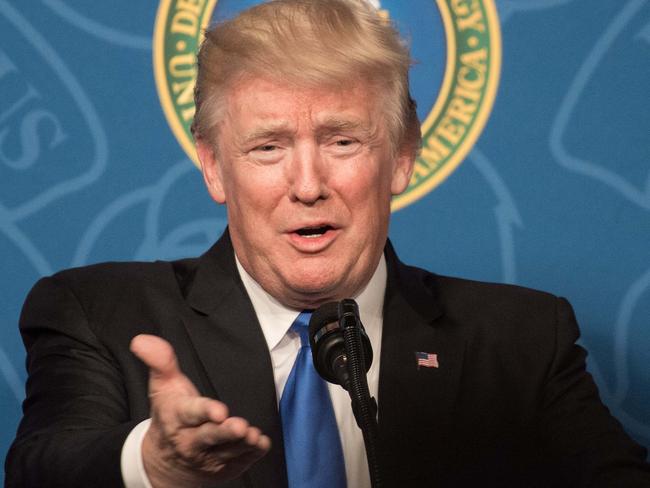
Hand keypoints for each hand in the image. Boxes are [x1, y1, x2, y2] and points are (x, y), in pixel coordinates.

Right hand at [130, 334, 270, 487]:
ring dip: (242, 444)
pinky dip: (252, 454)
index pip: (191, 413)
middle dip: (225, 432)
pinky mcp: (224, 468)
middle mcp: (192, 441)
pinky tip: (261, 444)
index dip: (205, 411)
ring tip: (253, 435)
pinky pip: (241, 462)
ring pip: (228, 451)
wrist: (165, 461)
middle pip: (210, 437)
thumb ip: (160, 362)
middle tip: (240, 426)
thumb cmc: (171, 417)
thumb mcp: (163, 387)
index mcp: (178, 418)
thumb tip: (142, 340)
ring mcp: (209, 458)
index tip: (219, 410)